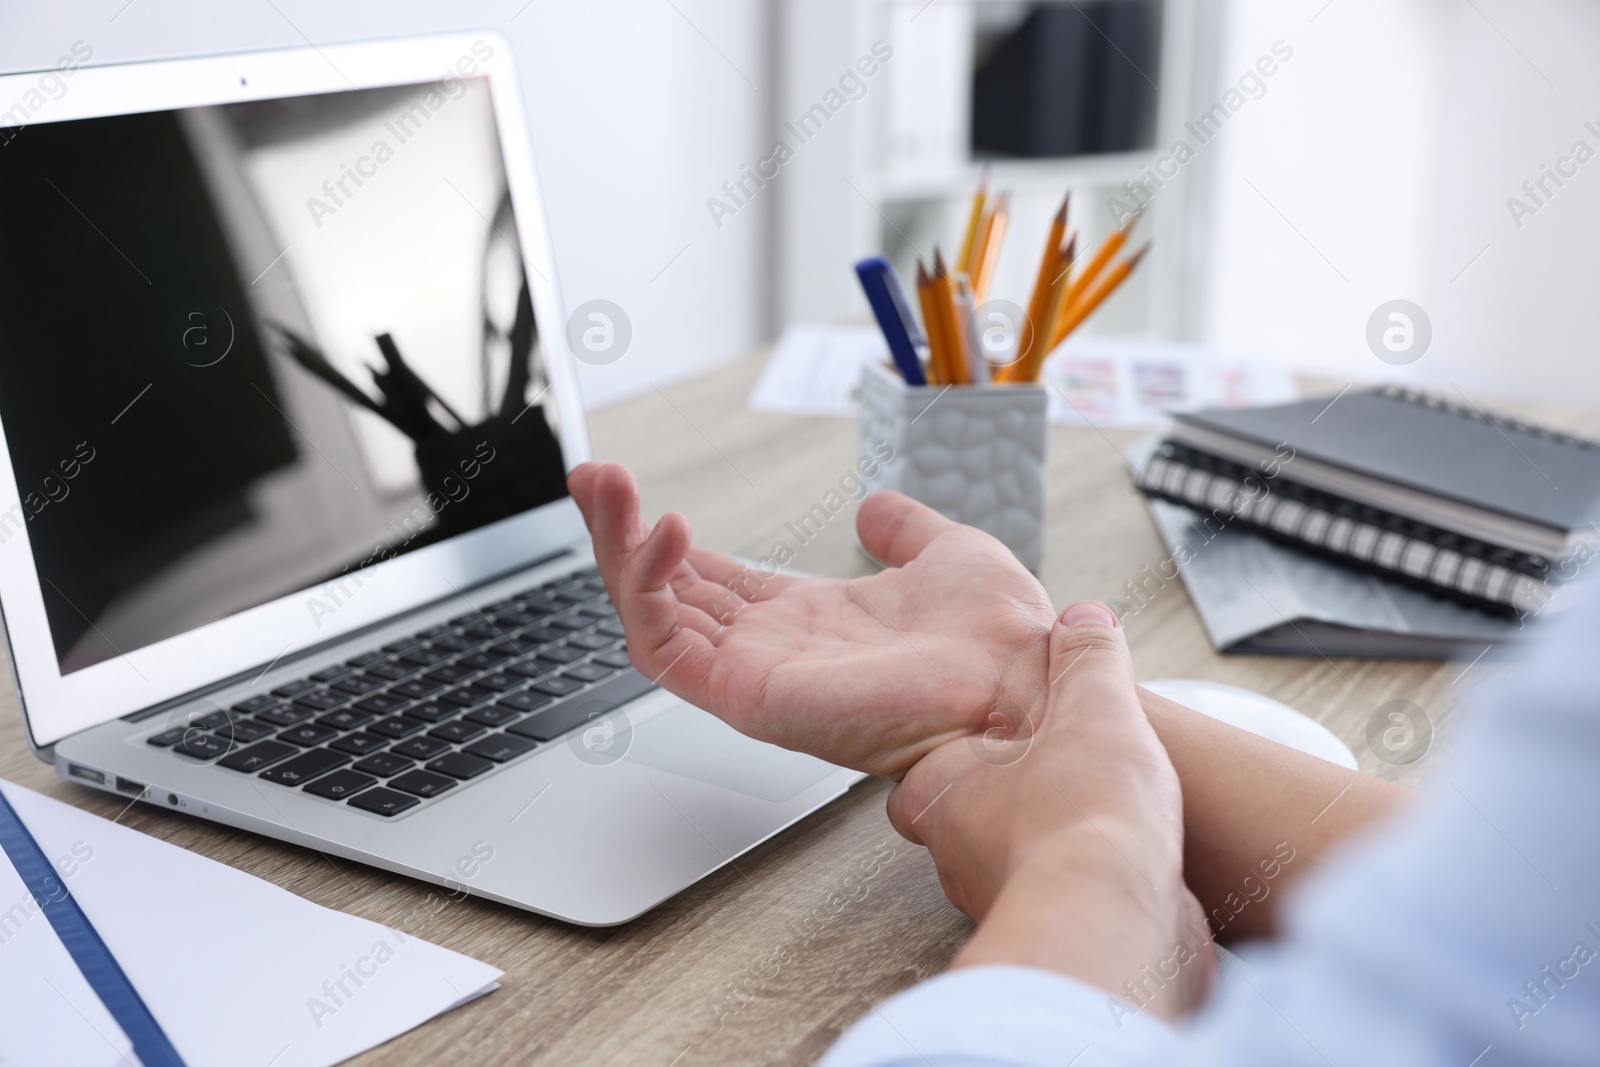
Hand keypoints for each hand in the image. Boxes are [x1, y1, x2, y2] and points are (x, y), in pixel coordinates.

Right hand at [567, 462, 1055, 777]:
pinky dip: (652, 590)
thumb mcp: (945, 552)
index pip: (705, 578)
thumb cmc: (998, 638)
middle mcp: (768, 650)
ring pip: (650, 616)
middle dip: (617, 532)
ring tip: (604, 487)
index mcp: (803, 619)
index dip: (662, 536)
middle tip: (591, 475)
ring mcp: (753, 675)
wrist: (1023, 678)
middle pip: (662, 593)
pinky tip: (664, 533)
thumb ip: (901, 529)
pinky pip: (668, 651)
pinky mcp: (749, 695)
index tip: (625, 488)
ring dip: (617, 550)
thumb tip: (874, 507)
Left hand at [888, 602, 1214, 1018]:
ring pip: (1006, 861)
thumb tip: (1083, 620)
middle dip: (1003, 798)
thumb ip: (1085, 659)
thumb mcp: (1093, 703)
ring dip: (1043, 841)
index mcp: (940, 788)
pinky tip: (1117, 864)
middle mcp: (953, 851)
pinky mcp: (1042, 935)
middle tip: (1048, 774)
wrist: (1111, 915)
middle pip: (962, 818)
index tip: (998, 736)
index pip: (921, 769)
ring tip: (1091, 815)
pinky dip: (1078, 883)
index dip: (959, 750)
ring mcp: (992, 897)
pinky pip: (1053, 899)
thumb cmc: (1082, 813)